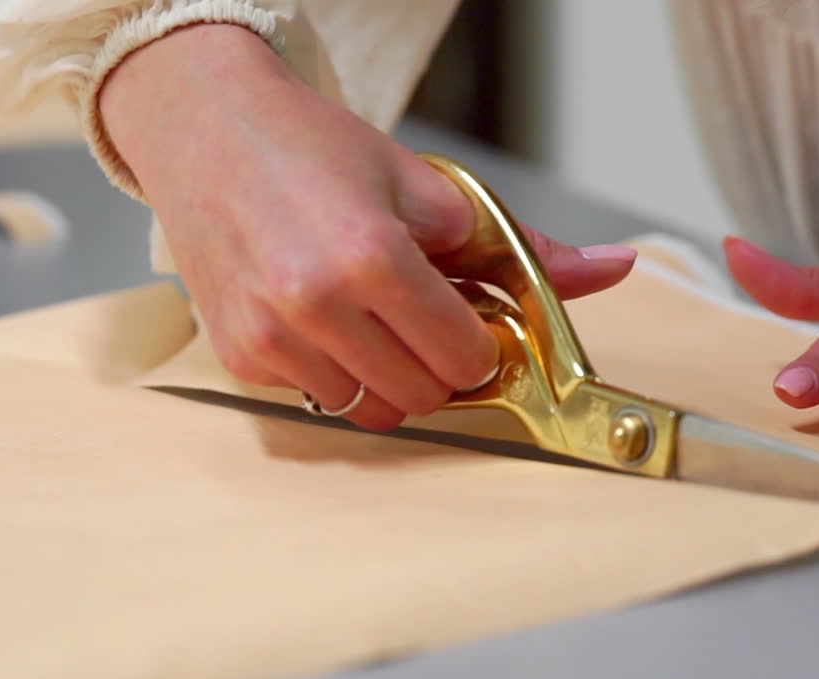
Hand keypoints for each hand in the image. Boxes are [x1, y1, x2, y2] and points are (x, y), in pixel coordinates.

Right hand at [101, 25, 634, 430]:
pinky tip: (327, 321)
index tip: (474, 326)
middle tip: (429, 323)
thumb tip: (611, 268)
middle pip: (421, 397)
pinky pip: (316, 398)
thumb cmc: (316, 150)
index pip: (463, 359)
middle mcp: (314, 306)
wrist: (207, 129)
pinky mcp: (238, 355)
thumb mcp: (427, 186)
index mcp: (371, 258)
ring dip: (389, 379)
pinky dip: (337, 373)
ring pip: (369, 410)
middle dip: (440, 368)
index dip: (480, 347)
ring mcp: (269, 337)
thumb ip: (517, 243)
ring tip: (378, 321)